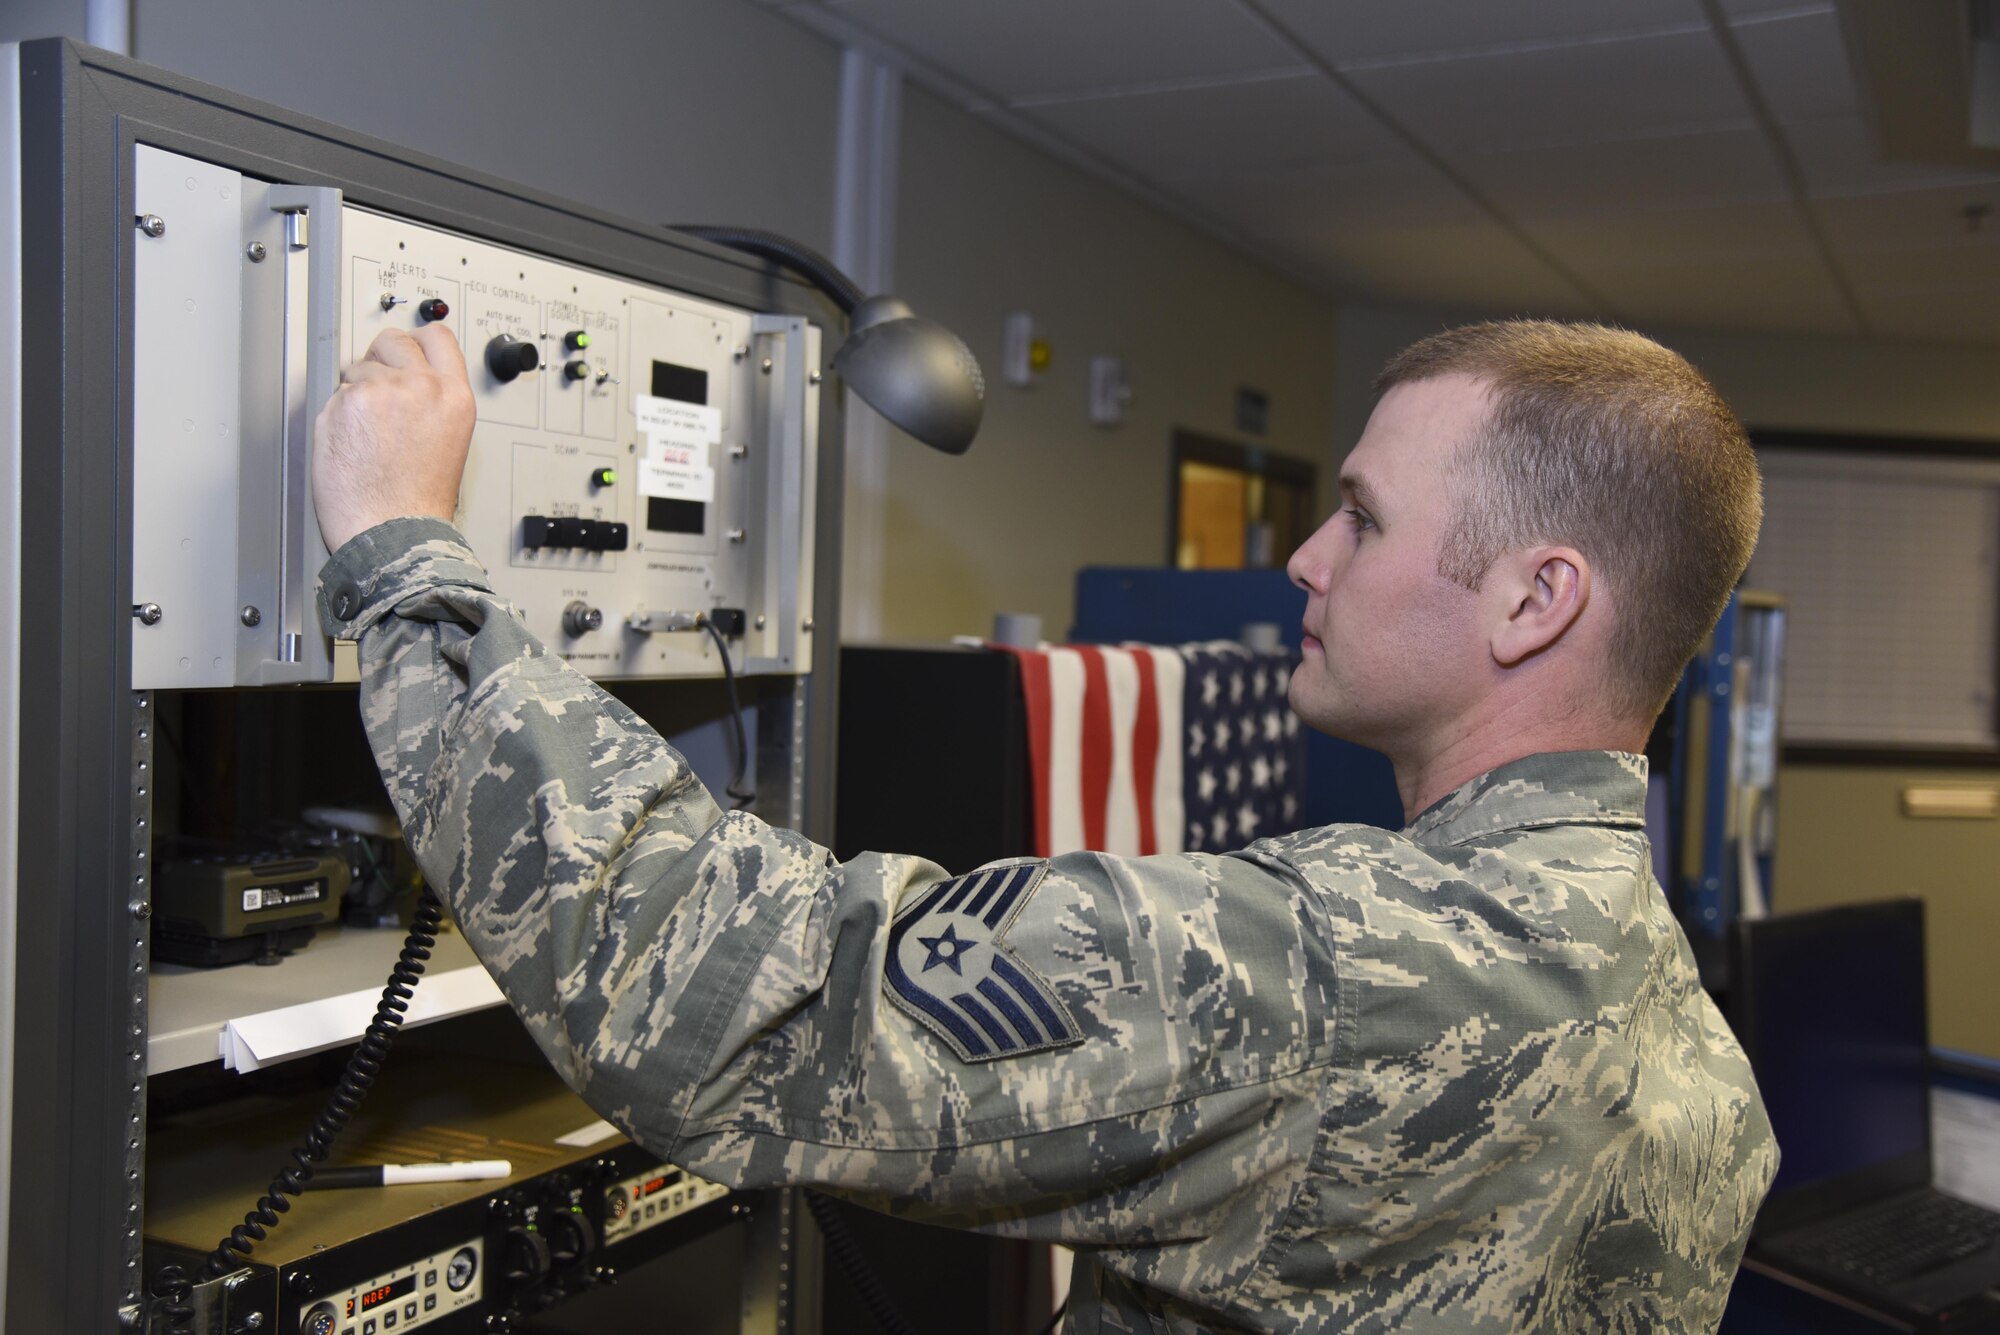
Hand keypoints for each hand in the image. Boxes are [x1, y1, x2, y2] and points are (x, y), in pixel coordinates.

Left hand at [312, 324, 476, 552]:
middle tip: (377, 390)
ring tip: (367, 435)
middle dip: (380, 359)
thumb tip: (407, 377)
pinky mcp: (345, 404)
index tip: (407, 346)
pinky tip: (351, 444)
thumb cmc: (419, 501)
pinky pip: (334, 395)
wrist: (393, 531)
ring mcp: (381, 392)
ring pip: (358, 369)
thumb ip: (433, 400)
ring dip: (357, 394)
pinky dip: (337, 416)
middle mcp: (421, 387)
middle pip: (393, 340)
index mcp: (454, 397)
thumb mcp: (450, 439)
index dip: (416, 339)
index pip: (436, 336)